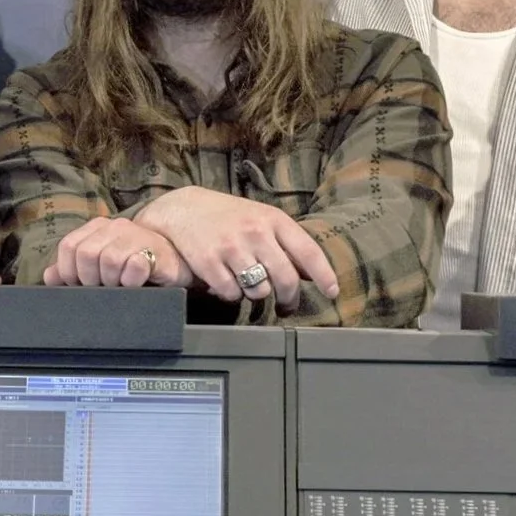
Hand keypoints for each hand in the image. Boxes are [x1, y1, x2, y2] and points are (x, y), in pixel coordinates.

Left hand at [42, 216, 190, 288]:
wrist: (174, 262)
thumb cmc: (134, 264)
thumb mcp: (101, 265)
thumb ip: (73, 268)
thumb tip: (50, 276)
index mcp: (98, 227)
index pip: (68, 246)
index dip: (69, 271)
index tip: (79, 284)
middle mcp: (116, 227)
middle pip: (86, 254)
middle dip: (89, 278)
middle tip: (101, 288)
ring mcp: (137, 237)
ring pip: (109, 260)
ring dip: (111, 281)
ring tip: (120, 285)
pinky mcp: (156, 251)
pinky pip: (135, 266)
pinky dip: (131, 281)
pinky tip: (135, 283)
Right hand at [132, 185, 337, 308]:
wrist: (183, 208)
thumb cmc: (229, 217)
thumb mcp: (262, 220)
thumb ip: (287, 244)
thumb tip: (313, 273)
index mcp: (274, 219)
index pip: (308, 251)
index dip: (324, 275)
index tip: (332, 293)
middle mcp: (255, 232)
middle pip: (286, 279)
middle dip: (289, 299)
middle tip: (286, 307)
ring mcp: (231, 247)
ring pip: (259, 291)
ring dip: (257, 295)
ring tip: (248, 286)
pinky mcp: (209, 262)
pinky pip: (232, 294)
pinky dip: (231, 295)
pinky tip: (227, 283)